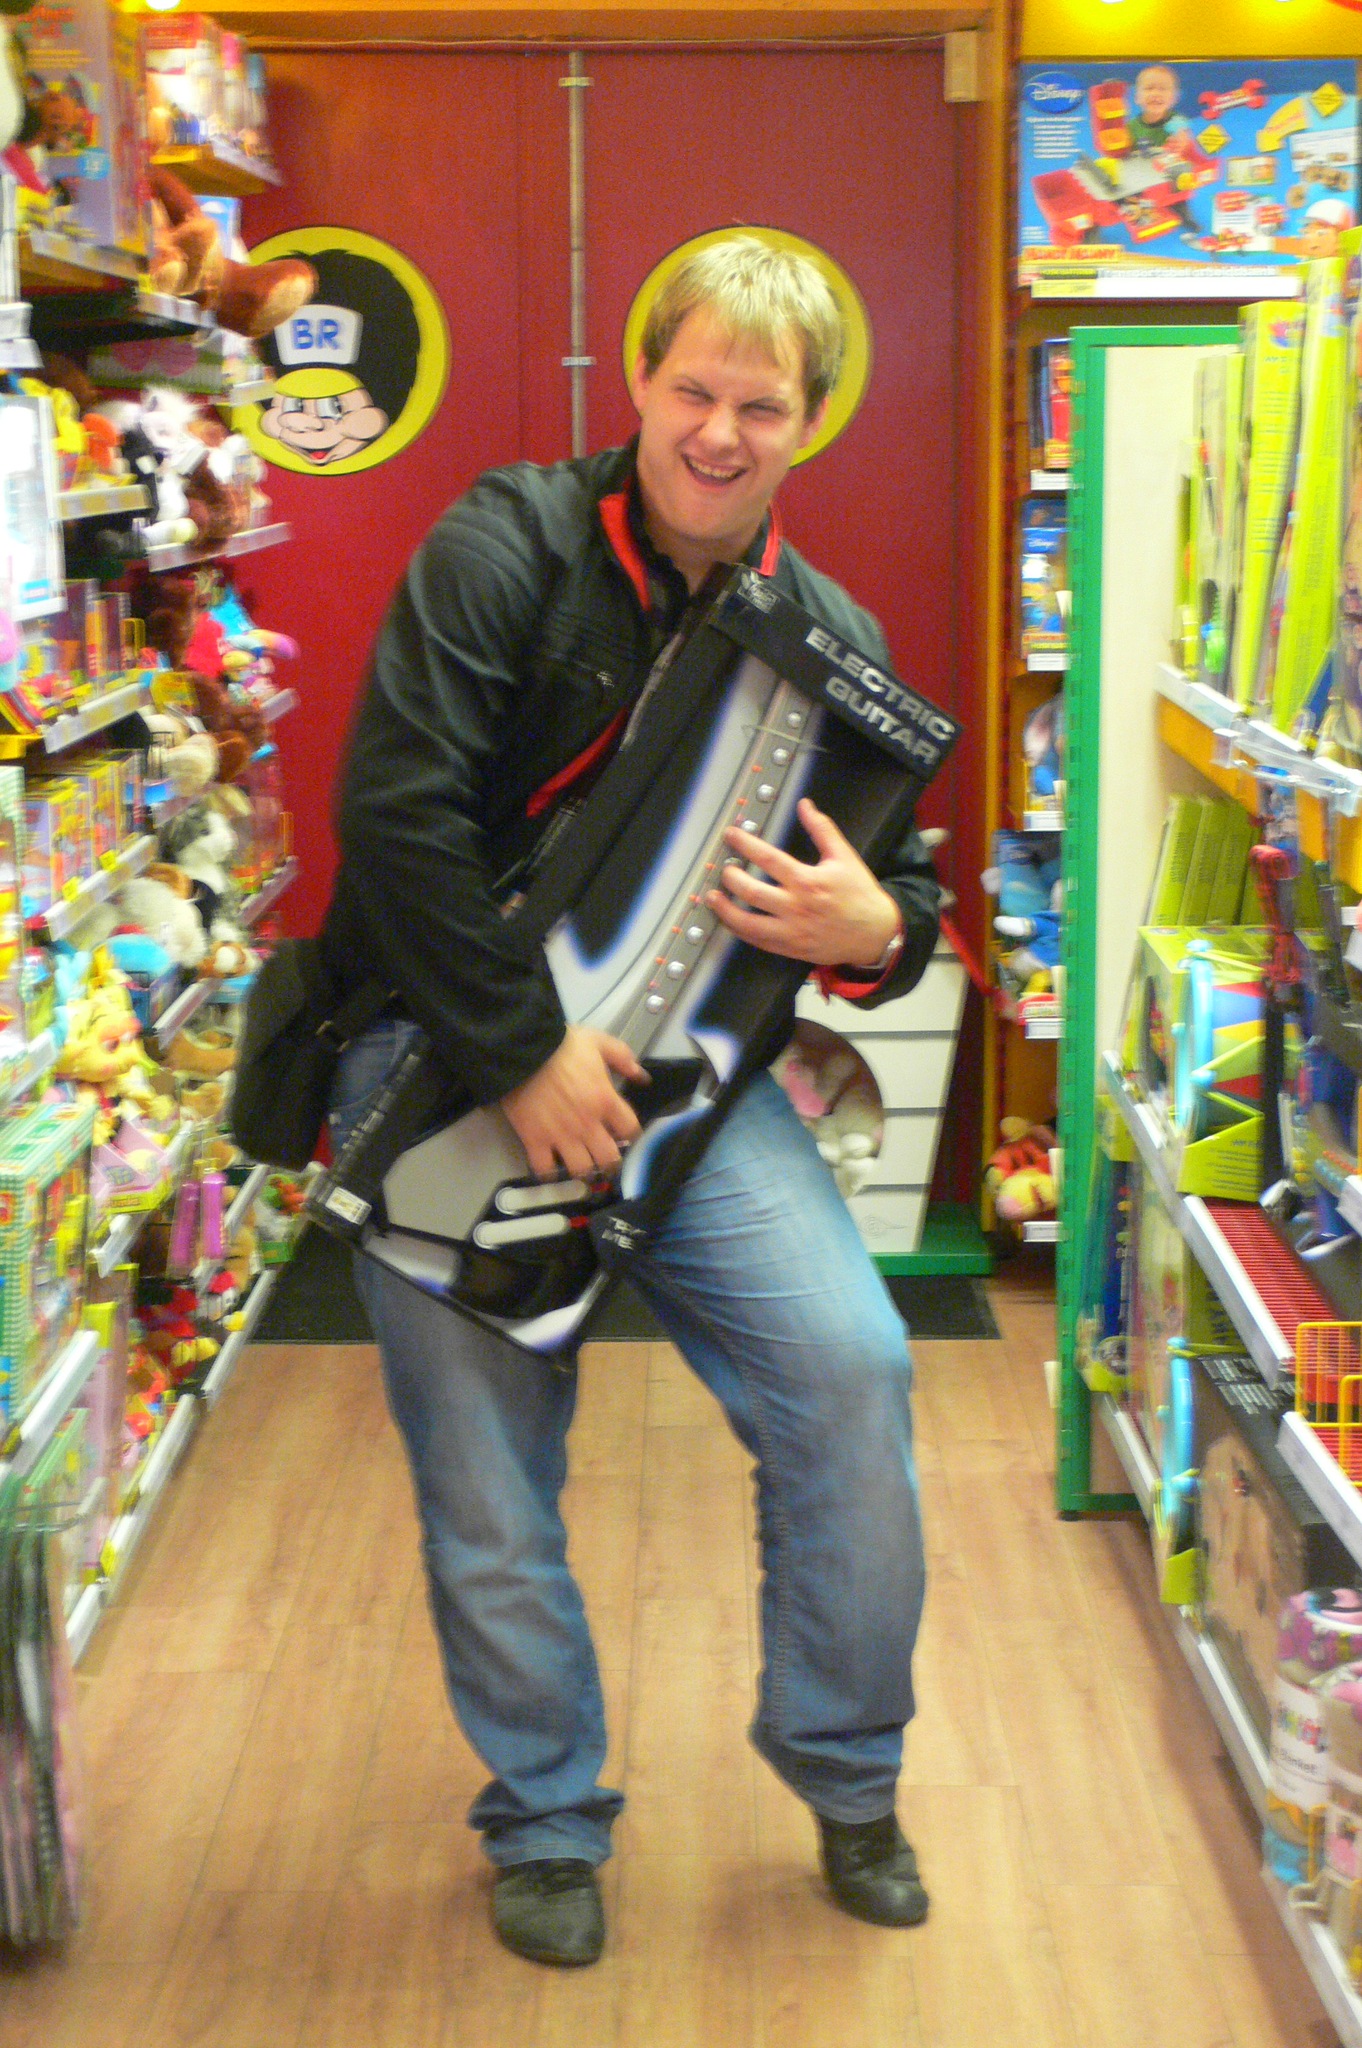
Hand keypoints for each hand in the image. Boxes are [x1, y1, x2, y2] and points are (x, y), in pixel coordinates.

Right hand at [500, 1025, 646, 1180]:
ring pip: (581, 1170)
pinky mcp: (535, 1140)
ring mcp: (561, 1135)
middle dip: (610, 1161)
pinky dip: (548, 1172)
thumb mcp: (598, 1042)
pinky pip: (545, 1169)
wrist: (521, 1049)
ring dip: (583, 1170)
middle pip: (609, 1159)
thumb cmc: (561, 1044)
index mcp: (605, 1100)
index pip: (630, 1129)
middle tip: (604, 1158)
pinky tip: (551, 1166)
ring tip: (581, 1165)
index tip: (624, 1134)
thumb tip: (642, 1077)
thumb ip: (623, 1058)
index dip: (630, 1134)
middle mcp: (587, 1124)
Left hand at [707, 798, 899, 967]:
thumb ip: (822, 829)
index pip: (767, 858)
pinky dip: (740, 931)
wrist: (875, 933)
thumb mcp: (844, 856)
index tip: (731, 835)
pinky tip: (731, 920)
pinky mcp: (791, 948)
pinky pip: (758, 941)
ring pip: (748, 922)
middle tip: (723, 869)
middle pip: (751, 891)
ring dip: (726, 910)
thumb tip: (805, 805)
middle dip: (731, 878)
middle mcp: (796, 906)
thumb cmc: (859, 894)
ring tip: (712, 898)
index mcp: (807, 880)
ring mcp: (791, 931)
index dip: (745, 844)